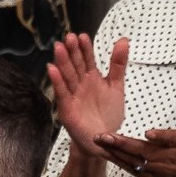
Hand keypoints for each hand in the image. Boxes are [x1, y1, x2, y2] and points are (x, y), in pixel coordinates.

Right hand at [46, 32, 127, 160]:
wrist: (105, 140)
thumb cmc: (108, 114)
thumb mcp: (116, 86)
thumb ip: (118, 64)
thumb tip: (123, 40)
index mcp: (91, 78)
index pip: (87, 59)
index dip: (85, 48)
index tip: (82, 36)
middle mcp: (80, 85)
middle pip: (75, 65)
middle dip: (72, 52)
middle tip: (69, 37)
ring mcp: (72, 96)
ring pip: (67, 76)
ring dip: (62, 62)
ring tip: (59, 48)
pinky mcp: (67, 109)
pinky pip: (62, 93)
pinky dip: (57, 82)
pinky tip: (52, 69)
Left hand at [99, 87, 175, 176]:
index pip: (172, 139)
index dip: (161, 137)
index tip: (148, 134)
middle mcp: (170, 158)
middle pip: (145, 151)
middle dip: (123, 143)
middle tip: (106, 136)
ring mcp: (159, 169)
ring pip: (135, 161)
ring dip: (115, 151)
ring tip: (100, 142)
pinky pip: (130, 169)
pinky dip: (117, 161)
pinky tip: (105, 152)